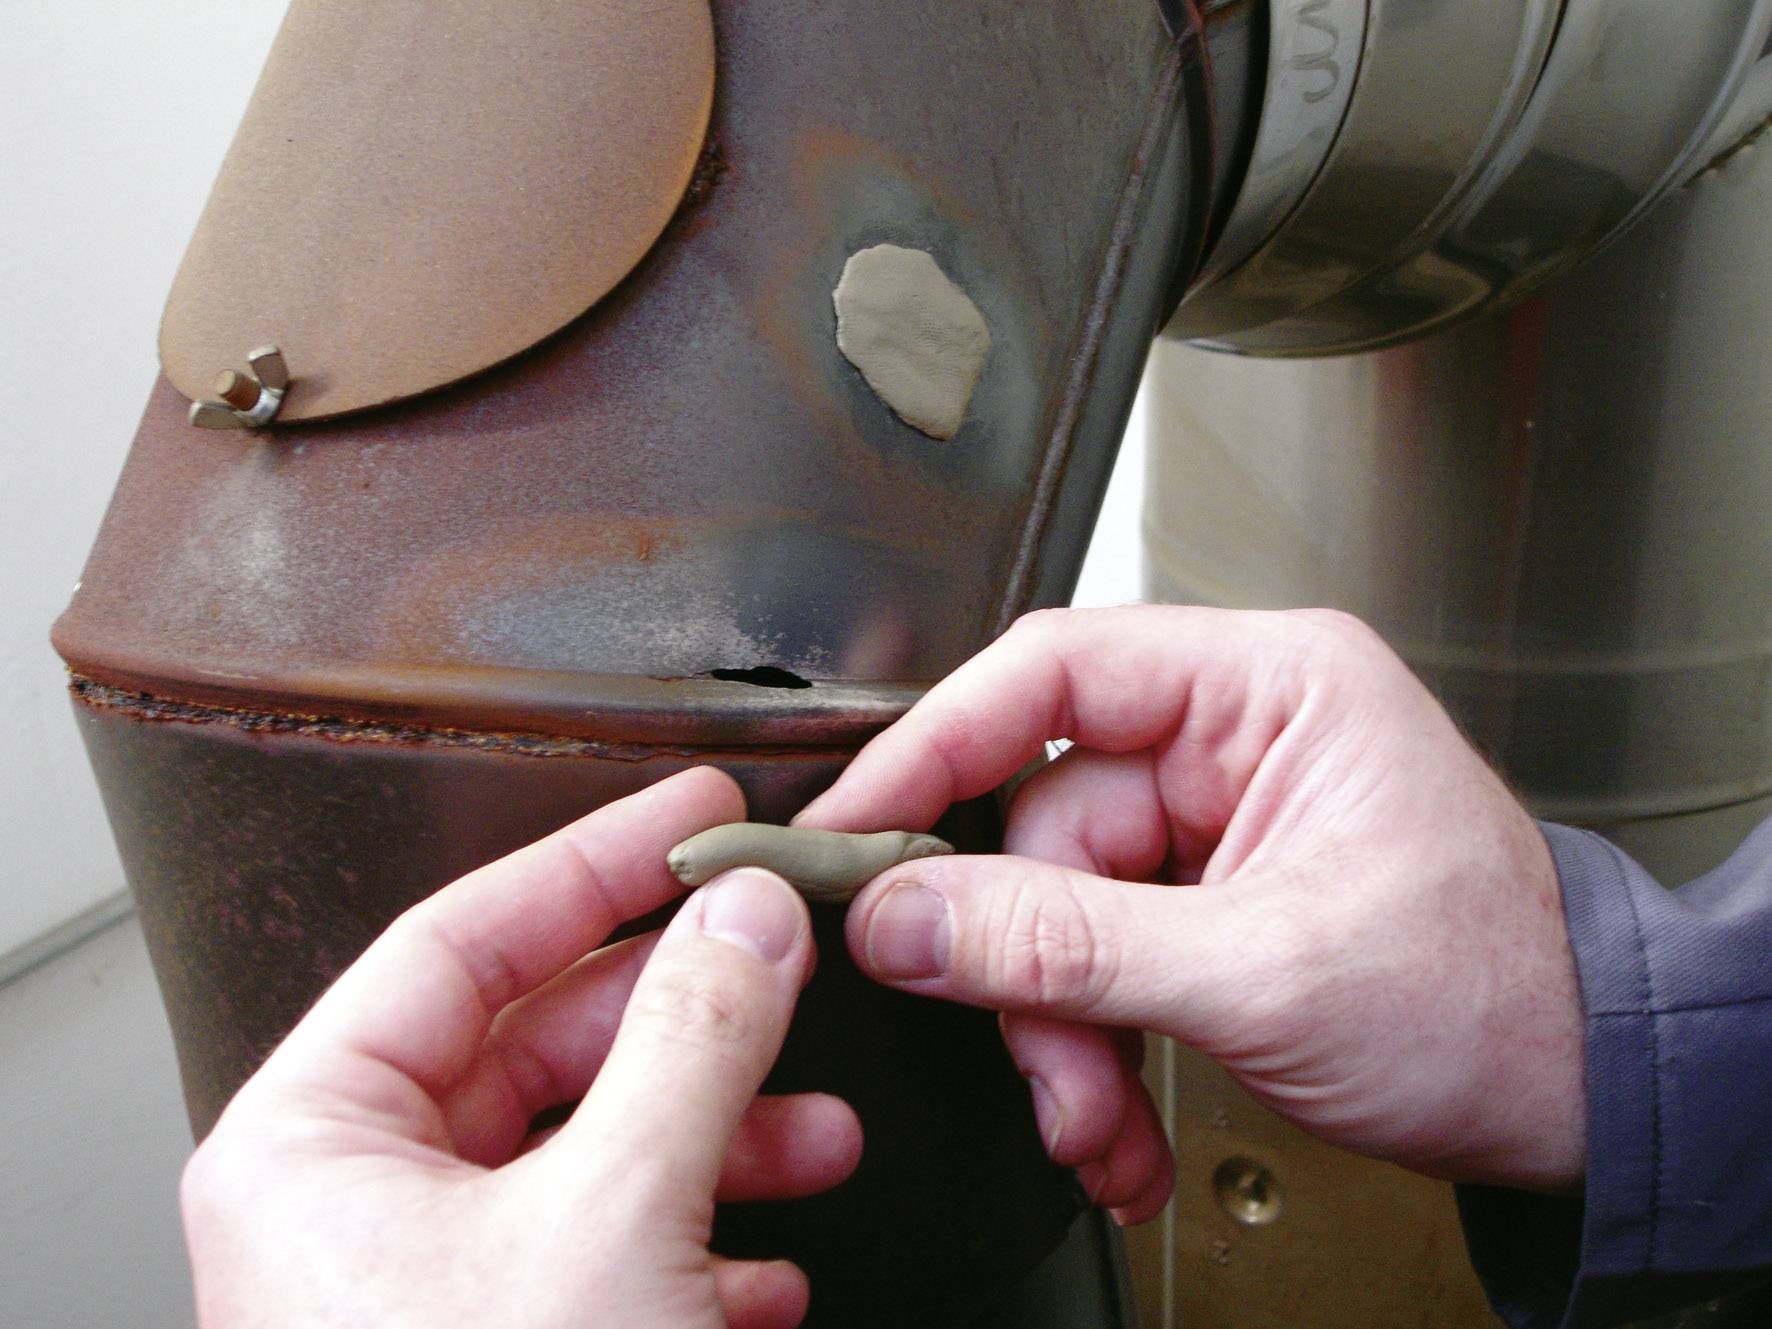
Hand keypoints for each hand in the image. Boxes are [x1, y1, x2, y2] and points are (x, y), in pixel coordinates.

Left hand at [181, 768, 860, 1328]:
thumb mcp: (612, 1220)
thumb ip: (690, 1042)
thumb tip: (749, 914)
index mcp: (317, 1144)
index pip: (465, 938)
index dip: (595, 862)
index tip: (692, 814)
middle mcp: (357, 1208)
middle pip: (539, 1043)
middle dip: (685, 1016)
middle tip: (781, 960)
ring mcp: (427, 1291)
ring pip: (587, 1152)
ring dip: (717, 1135)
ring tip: (819, 1133)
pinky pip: (605, 1254)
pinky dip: (698, 1246)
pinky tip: (770, 1270)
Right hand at [798, 606, 1584, 1203]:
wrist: (1582, 1096)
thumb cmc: (1495, 997)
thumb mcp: (1263, 972)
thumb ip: (1065, 944)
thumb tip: (907, 916)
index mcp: (1267, 689)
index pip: (1050, 675)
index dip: (934, 746)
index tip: (853, 824)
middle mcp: (1229, 740)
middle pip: (1042, 828)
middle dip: (1035, 973)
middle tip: (1050, 1069)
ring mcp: (1213, 826)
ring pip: (1057, 914)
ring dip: (1064, 1036)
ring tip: (1103, 1125)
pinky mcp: (1202, 902)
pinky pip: (1096, 960)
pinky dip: (1095, 1052)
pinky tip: (1122, 1122)